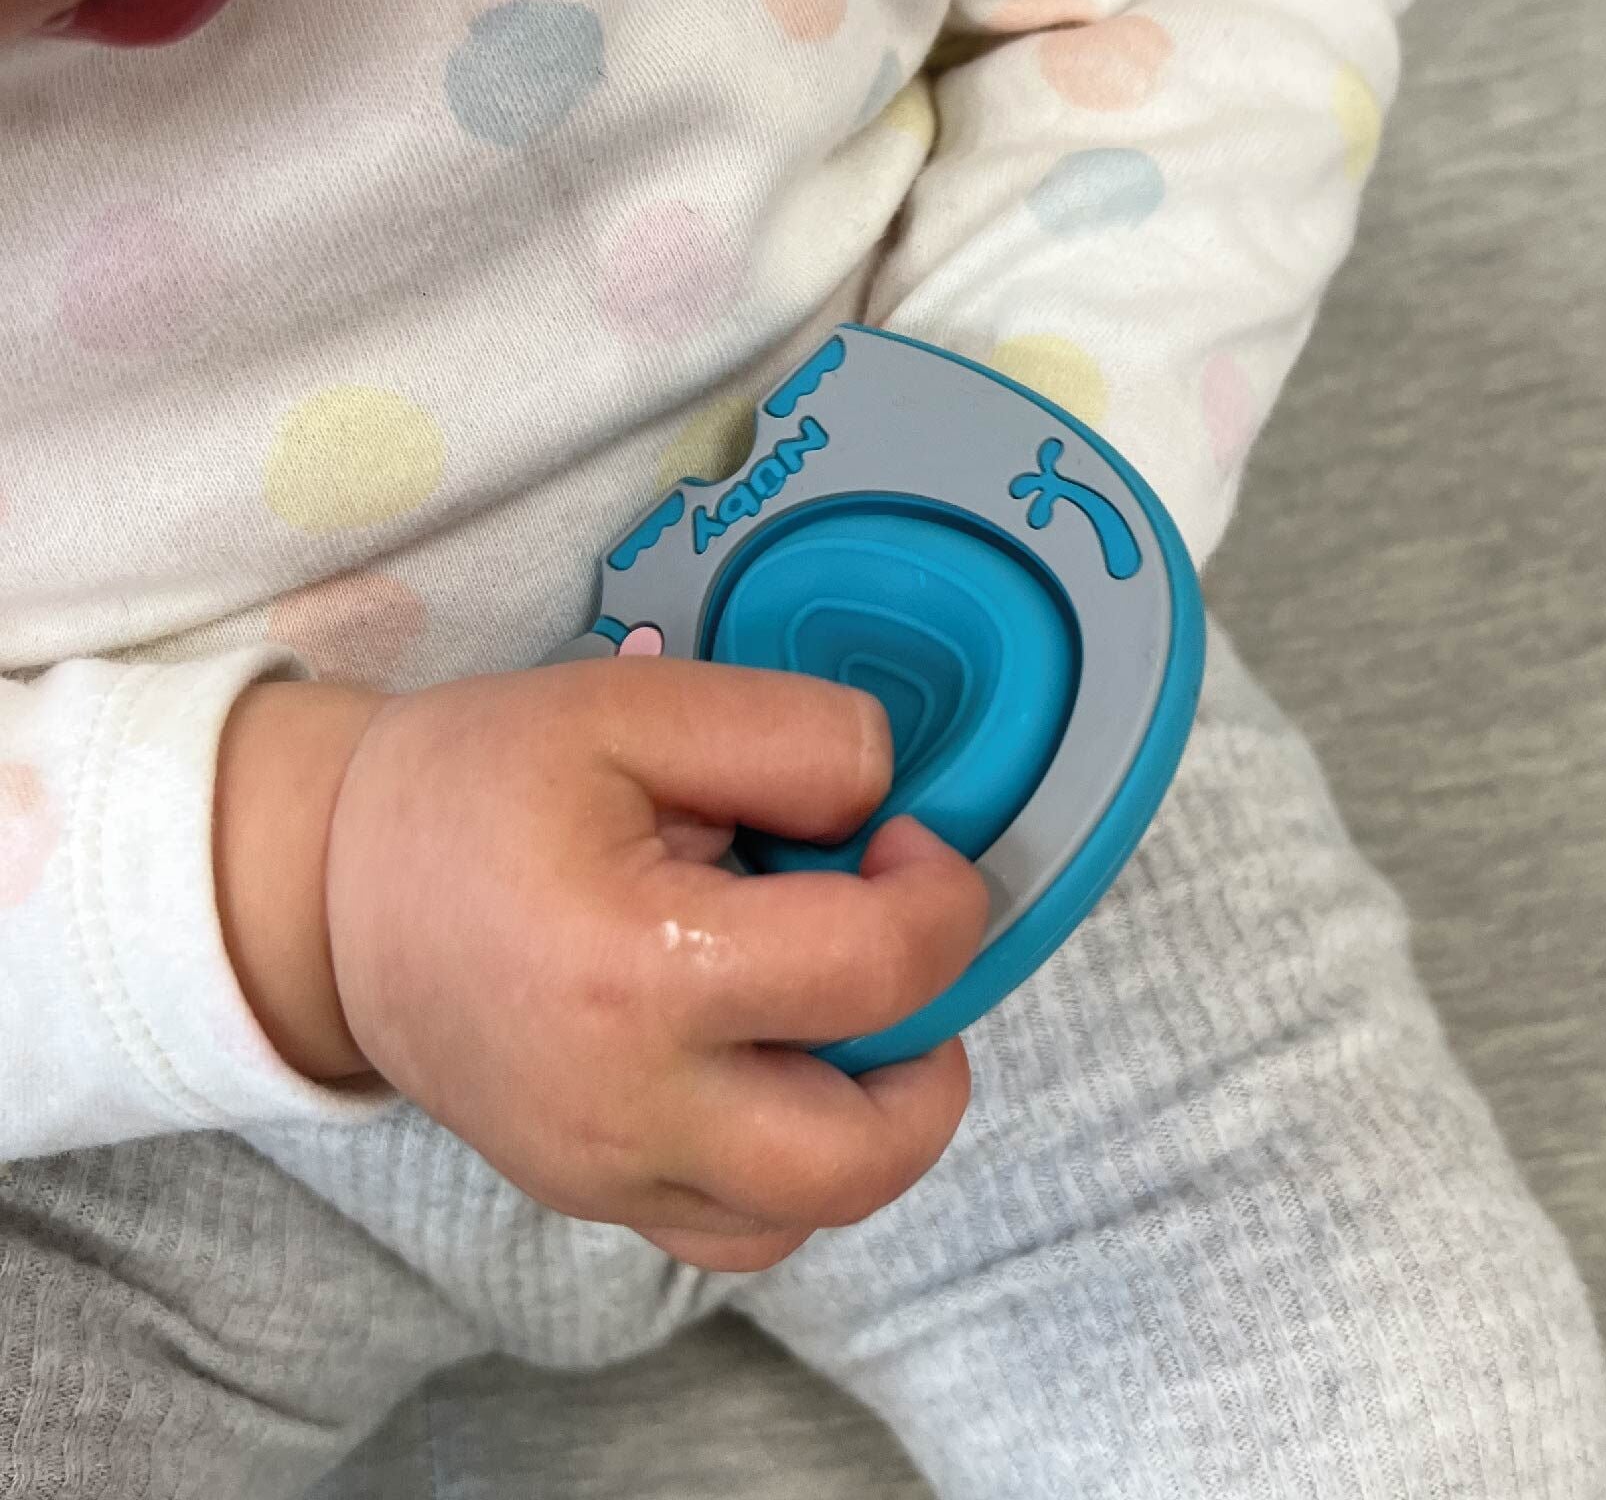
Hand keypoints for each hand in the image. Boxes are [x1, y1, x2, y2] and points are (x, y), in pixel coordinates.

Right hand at [214, 660, 987, 1269]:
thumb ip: (791, 738)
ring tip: (842, 1011)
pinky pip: (742, 1229)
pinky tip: (777, 1064)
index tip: (907, 843)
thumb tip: (888, 804)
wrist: (330, 895)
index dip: (942, 897)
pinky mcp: (593, 1199)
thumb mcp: (634, 708)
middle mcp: (628, 1107)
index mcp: (639, 969)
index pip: (878, 971)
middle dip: (934, 1050)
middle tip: (905, 959)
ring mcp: (607, 1175)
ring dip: (875, 1116)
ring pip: (814, 1208)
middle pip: (867, 1152)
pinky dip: (797, 1163)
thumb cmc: (476, 787)